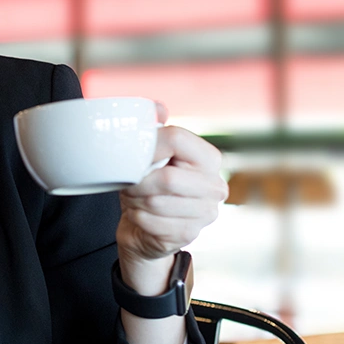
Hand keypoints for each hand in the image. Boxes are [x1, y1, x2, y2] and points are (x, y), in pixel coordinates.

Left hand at [116, 103, 226, 289]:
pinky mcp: (191, 234)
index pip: (176, 139)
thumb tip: (158, 109)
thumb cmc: (147, 185)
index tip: (132, 156)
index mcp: (209, 158)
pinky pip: (152, 222)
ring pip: (156, 202)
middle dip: (138, 183)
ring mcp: (207, 213)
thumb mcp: (149, 156)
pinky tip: (139, 215)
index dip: (148, 147)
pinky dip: (136, 217)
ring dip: (135, 200)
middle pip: (167, 178)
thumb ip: (155, 129)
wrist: (143, 227)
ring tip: (133, 198)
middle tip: (128, 184)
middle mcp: (215, 186)